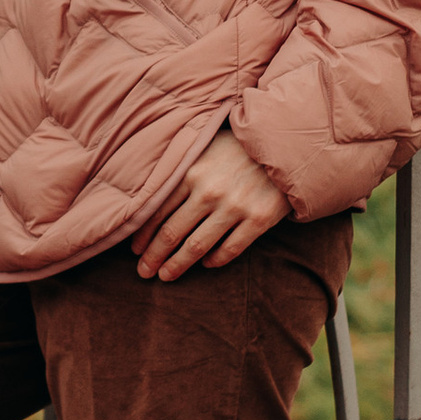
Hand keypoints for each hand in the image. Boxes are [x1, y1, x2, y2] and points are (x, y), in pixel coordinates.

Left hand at [133, 128, 290, 282]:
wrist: (286, 143)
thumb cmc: (238, 145)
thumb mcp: (204, 147)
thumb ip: (181, 169)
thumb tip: (150, 199)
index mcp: (191, 172)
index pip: (157, 210)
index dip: (143, 234)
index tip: (134, 250)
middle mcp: (209, 191)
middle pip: (172, 233)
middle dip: (154, 256)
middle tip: (143, 272)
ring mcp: (235, 207)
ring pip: (197, 246)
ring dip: (178, 264)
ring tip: (166, 276)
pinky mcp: (259, 219)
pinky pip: (231, 249)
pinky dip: (215, 260)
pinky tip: (205, 264)